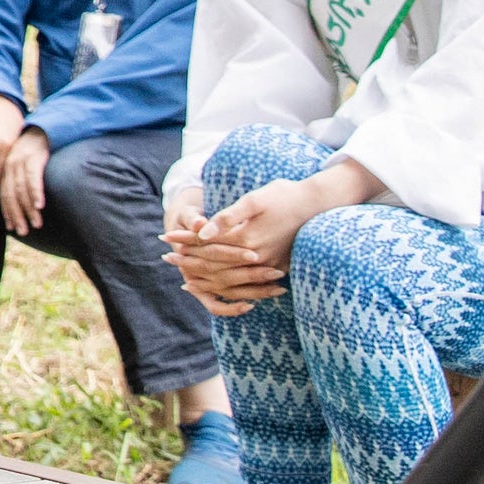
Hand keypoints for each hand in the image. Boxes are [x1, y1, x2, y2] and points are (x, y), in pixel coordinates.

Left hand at [0, 124, 51, 232]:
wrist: (42, 129)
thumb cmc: (31, 152)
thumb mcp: (19, 164)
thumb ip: (16, 182)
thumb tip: (19, 207)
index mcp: (4, 169)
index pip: (3, 195)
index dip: (7, 213)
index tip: (11, 229)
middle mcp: (9, 166)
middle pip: (10, 194)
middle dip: (17, 215)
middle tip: (24, 232)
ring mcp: (20, 161)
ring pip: (21, 190)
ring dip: (28, 209)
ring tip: (36, 224)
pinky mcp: (34, 157)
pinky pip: (33, 178)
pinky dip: (36, 193)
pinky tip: (40, 205)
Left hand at [170, 161, 378, 311]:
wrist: (318, 205)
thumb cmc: (283, 195)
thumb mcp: (254, 200)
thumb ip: (228, 217)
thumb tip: (202, 231)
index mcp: (245, 237)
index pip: (206, 243)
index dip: (184, 240)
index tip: (165, 238)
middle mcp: (255, 255)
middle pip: (215, 263)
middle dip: (189, 260)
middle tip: (167, 258)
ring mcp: (268, 264)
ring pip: (230, 278)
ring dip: (206, 278)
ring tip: (186, 277)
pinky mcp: (279, 268)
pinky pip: (250, 285)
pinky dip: (231, 288)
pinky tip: (220, 288)